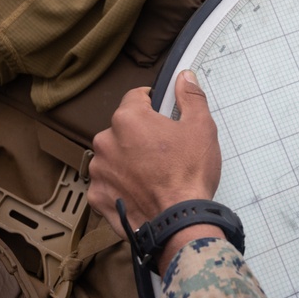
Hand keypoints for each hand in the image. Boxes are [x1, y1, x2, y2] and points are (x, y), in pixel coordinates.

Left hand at [88, 70, 220, 234]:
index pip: (136, 97)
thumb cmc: (189, 173)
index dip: (153, 104)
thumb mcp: (201, 128)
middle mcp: (105, 140)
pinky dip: (121, 186)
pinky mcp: (97, 196)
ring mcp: (99, 170)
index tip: (164, 115)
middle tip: (165, 152)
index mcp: (128, 119)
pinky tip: (142, 192)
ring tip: (154, 175)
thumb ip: (190, 97)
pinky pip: (108, 184)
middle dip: (140, 136)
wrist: (178, 221)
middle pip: (123, 128)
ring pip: (114, 156)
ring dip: (128, 161)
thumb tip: (185, 76)